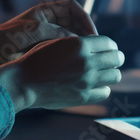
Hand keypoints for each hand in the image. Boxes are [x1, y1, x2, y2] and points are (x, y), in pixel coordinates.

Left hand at [0, 0, 98, 61]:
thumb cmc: (6, 38)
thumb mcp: (34, 32)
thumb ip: (58, 33)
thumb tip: (80, 40)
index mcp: (45, 12)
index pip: (74, 9)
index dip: (85, 19)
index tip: (92, 35)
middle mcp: (48, 23)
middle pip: (76, 24)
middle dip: (86, 35)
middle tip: (93, 50)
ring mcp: (47, 38)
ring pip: (72, 41)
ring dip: (80, 49)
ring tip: (86, 61)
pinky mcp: (44, 53)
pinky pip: (63, 53)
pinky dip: (71, 59)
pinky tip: (74, 68)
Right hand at [0, 35, 123, 111]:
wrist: (23, 82)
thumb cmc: (37, 60)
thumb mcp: (57, 42)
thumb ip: (79, 43)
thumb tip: (99, 45)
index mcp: (79, 44)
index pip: (109, 43)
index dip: (110, 46)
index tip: (109, 49)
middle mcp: (86, 62)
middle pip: (116, 58)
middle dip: (115, 58)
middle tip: (111, 61)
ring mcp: (86, 80)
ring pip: (115, 76)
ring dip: (111, 73)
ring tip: (104, 73)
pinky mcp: (83, 97)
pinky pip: (105, 91)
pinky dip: (103, 88)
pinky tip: (95, 85)